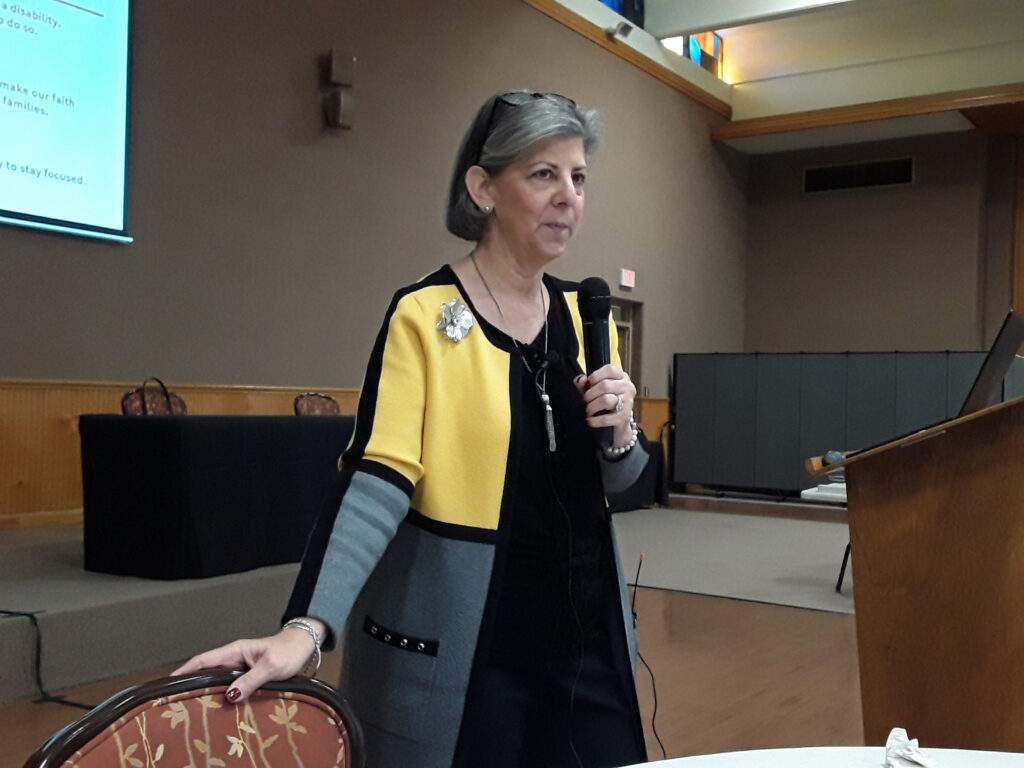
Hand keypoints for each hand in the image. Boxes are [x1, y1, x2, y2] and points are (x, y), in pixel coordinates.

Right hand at [172, 621, 322, 703]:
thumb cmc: (288, 652)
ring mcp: (240, 666)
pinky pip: (228, 683)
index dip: (185, 670)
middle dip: (190, 683)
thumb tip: (229, 695)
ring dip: (205, 689)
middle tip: (175, 700)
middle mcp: (233, 658)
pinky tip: (216, 706)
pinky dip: (220, 693)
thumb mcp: (271, 666)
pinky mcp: (247, 674)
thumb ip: (251, 680)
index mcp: (234, 651)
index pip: (203, 660)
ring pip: (216, 678)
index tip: (168, 682)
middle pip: (206, 671)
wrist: (303, 646)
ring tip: (189, 706)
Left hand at [574, 364, 636, 446]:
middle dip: (590, 394)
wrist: (617, 422)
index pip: (610, 369)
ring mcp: (628, 402)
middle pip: (605, 385)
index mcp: (621, 377)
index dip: (595, 376)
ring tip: (588, 410)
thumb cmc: (605, 401)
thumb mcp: (595, 389)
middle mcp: (627, 387)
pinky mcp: (625, 417)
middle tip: (585, 400)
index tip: (589, 384)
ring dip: (592, 406)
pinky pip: (606, 418)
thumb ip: (585, 383)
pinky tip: (590, 420)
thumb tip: (581, 379)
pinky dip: (595, 420)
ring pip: (606, 400)